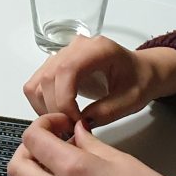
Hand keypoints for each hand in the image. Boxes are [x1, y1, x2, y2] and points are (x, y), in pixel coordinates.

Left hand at [8, 115, 175, 175]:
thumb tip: (75, 133)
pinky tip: (82, 171)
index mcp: (73, 171)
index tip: (62, 121)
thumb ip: (91, 144)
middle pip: (18, 168)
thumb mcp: (122, 159)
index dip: (42, 124)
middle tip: (54, 137)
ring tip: (70, 152)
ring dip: (39, 164)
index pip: (32, 140)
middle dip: (27, 147)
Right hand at [23, 35, 175, 126]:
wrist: (140, 71)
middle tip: (71, 129)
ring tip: (65, 124)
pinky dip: (40, 104)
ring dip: (45, 108)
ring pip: (37, 82)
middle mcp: (75, 47)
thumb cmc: (139, 81)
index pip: (67, 70)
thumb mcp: (131, 100)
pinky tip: (57, 116)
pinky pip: (35, 84)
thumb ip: (106, 111)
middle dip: (55, 109)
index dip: (65, 99)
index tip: (75, 122)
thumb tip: (80, 125)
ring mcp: (62, 54)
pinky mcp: (55, 65)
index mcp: (97, 49)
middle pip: (48, 77)